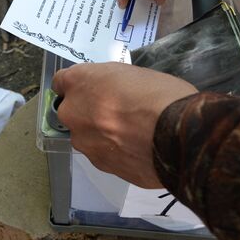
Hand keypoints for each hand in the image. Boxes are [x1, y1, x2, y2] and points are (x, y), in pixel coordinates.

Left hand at [52, 62, 196, 188]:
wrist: (178, 136)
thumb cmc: (159, 94)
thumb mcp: (131, 73)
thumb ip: (109, 83)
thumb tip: (109, 92)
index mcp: (79, 83)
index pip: (61, 82)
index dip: (78, 85)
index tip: (90, 88)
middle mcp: (73, 114)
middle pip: (71, 112)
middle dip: (87, 112)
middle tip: (117, 111)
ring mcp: (85, 144)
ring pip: (87, 136)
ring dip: (102, 134)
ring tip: (133, 134)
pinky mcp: (101, 166)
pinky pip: (103, 155)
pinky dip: (116, 152)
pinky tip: (138, 149)